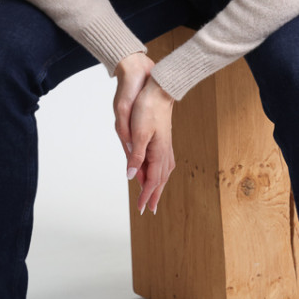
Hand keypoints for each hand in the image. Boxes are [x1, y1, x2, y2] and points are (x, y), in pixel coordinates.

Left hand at [113, 52, 175, 214]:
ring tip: (153, 195)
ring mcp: (166, 145)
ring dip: (158, 185)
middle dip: (153, 195)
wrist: (160, 89)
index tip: (141, 209)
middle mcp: (164, 151)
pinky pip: (163, 163)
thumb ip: (135, 156)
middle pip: (160, 179)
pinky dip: (160, 173)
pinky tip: (158, 172)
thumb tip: (132, 176)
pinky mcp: (164, 139)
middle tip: (149, 210)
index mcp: (158, 152)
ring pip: (163, 172)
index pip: (152, 181)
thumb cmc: (148, 108)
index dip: (146, 196)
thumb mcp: (138, 132)